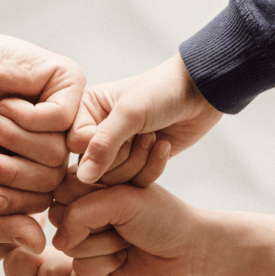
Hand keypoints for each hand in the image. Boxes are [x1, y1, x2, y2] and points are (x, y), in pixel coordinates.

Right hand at [0, 26, 84, 253]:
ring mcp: (72, 111)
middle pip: (54, 178)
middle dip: (8, 170)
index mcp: (47, 167)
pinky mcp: (70, 82)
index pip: (45, 201)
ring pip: (59, 150)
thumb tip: (39, 248)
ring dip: (12, 138)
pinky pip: (61, 118)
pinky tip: (6, 102)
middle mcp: (65, 141)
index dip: (10, 199)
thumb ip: (2, 220)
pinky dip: (25, 115)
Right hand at [51, 182, 209, 275]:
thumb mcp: (121, 200)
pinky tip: (125, 258)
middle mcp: (82, 207)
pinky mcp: (90, 264)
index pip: (62, 188)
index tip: (121, 193)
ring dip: (104, 246)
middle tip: (124, 221)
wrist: (188, 250)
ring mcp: (85, 236)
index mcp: (90, 180)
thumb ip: (80, 213)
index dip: (88, 196)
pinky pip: (80, 268)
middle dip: (95, 224)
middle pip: (58, 217)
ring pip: (69, 246)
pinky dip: (106, 265)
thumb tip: (56, 243)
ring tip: (128, 239)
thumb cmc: (161, 216)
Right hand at [68, 54, 221, 184]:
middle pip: (95, 169)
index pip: (74, 147)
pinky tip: (163, 145)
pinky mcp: (137, 163)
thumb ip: (103, 145)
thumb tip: (83, 178)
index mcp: (85, 111)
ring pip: (115, 180)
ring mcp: (117, 150)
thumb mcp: (129, 113)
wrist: (200, 93)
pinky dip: (153, 167)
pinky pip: (135, 183)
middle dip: (125, 155)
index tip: (122, 130)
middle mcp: (96, 132)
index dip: (98, 147)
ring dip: (140, 160)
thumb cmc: (161, 91)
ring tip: (153, 137)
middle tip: (144, 133)